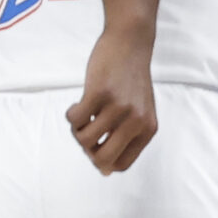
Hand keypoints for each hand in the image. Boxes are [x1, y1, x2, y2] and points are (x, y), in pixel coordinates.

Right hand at [67, 25, 155, 172]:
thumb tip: (104, 172)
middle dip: (87, 149)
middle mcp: (136, 121)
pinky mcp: (99, 94)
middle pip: (102, 157)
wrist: (130, 44)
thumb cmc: (129, 80)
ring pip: (84, 138)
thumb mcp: (137, 111)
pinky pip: (74, 119)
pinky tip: (78, 103)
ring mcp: (118, 108)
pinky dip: (70, 115)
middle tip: (85, 131)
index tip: (94, 147)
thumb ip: (124, 139)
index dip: (102, 161)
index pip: (121, 164)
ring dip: (76, 129)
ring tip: (82, 114)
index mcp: (147, 129)